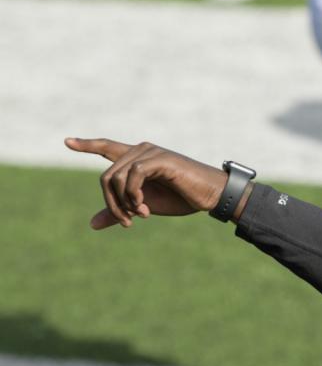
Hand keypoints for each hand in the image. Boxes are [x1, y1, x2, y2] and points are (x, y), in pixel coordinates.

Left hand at [65, 138, 226, 229]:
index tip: (67, 142)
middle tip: (126, 222)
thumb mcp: (145, 207)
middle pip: (106, 176)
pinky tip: (144, 208)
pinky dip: (133, 195)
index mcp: (137, 158)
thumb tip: (92, 223)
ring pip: (115, 177)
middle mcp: (141, 150)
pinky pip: (132, 176)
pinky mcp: (159, 159)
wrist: (210, 196)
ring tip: (139, 216)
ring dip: (122, 203)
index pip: (108, 147)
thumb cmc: (182, 199)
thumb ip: (120, 210)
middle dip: (111, 203)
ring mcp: (149, 153)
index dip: (87, 145)